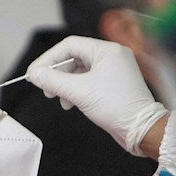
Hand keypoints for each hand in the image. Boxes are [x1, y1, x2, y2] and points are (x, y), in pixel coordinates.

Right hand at [27, 36, 167, 155]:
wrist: (140, 129)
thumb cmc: (116, 107)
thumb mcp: (79, 92)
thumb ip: (53, 81)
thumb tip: (34, 74)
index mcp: (107, 50)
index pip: (69, 45)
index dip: (48, 59)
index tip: (34, 73)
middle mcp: (112, 56)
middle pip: (74, 57)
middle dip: (57, 73)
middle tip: (45, 88)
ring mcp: (114, 69)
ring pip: (79, 70)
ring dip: (65, 83)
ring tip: (57, 98)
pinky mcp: (113, 83)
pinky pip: (88, 80)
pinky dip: (76, 89)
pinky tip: (70, 103)